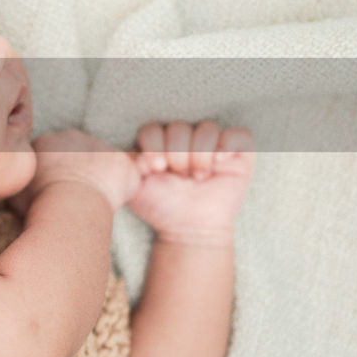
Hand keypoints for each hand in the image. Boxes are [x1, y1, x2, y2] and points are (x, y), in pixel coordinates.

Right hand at [6, 129, 141, 217]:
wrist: (69, 204)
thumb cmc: (40, 202)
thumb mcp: (16, 189)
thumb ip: (19, 180)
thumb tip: (12, 183)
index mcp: (48, 141)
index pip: (55, 151)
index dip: (59, 170)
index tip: (59, 186)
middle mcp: (74, 137)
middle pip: (81, 151)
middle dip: (82, 169)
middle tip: (79, 193)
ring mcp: (100, 146)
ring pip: (104, 162)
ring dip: (103, 177)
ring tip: (96, 200)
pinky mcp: (121, 162)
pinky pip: (126, 175)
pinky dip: (123, 188)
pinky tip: (113, 202)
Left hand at [127, 121, 254, 244]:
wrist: (188, 229)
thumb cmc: (161, 206)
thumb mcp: (136, 184)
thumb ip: (127, 161)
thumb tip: (117, 143)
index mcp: (161, 143)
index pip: (154, 128)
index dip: (153, 144)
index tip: (155, 168)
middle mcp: (187, 139)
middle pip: (180, 127)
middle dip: (177, 153)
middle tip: (179, 174)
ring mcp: (213, 145)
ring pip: (207, 128)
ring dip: (200, 153)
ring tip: (198, 176)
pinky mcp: (238, 153)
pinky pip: (239, 134)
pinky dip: (228, 145)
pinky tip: (220, 162)